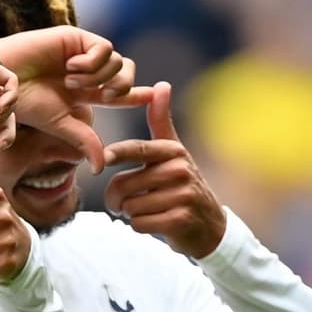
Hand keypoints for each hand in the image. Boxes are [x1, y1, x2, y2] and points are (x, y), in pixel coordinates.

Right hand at [0, 26, 152, 172]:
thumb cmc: (25, 102)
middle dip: (124, 88)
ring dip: (98, 77)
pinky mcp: (78, 38)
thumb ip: (85, 142)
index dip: (138, 95)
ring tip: (71, 81)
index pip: (120, 94)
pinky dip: (92, 63)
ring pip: (119, 62)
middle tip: (105, 96)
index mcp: (84, 93)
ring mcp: (83, 54)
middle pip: (126, 75)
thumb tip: (100, 169)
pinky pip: (105, 49)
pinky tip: (71, 68)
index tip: (155, 96)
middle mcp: (88, 73)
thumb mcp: (60, 125)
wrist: (3, 77)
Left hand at [102, 82, 226, 258]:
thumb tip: (162, 85)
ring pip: (131, 206)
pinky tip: (153, 223)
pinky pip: (140, 224)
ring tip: (144, 210)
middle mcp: (180, 170)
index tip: (102, 158)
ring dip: (129, 213)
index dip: (116, 153)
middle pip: (124, 184)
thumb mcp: (174, 152)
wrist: (209, 226)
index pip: (137, 149)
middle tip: (120, 203)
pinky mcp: (181, 220)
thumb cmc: (181, 185)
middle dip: (115, 198)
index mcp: (173, 151)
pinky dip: (139, 226)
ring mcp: (183, 196)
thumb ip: (161, 121)